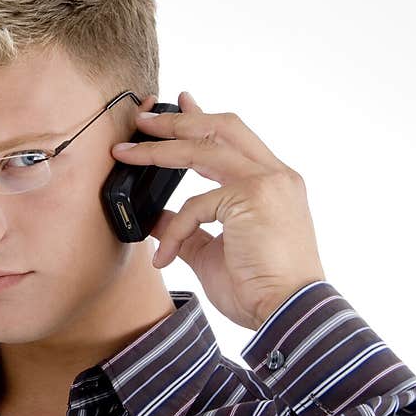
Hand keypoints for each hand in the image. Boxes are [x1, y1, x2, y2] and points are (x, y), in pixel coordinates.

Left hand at [111, 91, 324, 329]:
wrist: (288, 315)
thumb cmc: (260, 289)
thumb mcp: (212, 253)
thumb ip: (187, 229)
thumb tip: (156, 218)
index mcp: (273, 185)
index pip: (234, 138)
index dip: (203, 117)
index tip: (181, 101)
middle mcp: (276, 176)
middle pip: (221, 127)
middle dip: (177, 120)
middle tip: (142, 118)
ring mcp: (268, 183)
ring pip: (203, 149)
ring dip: (160, 148)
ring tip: (127, 152)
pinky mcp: (252, 198)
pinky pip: (196, 203)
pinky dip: (176, 229)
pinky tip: (165, 257)